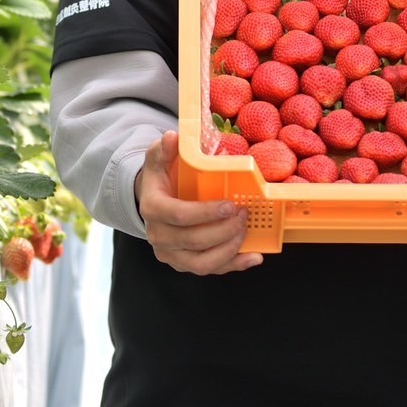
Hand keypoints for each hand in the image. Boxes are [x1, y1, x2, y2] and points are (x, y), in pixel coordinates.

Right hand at [136, 130, 262, 274]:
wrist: (153, 202)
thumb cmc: (161, 178)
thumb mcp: (158, 159)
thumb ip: (164, 149)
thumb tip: (172, 137)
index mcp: (152, 209)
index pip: (178, 216)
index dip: (205, 213)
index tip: (229, 204)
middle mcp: (158, 236)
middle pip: (194, 241)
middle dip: (223, 230)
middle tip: (244, 213)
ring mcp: (171, 254)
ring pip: (202, 263)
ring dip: (229, 248)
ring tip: (246, 229)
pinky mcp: (184, 264)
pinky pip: (210, 270)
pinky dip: (234, 265)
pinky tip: (253, 257)